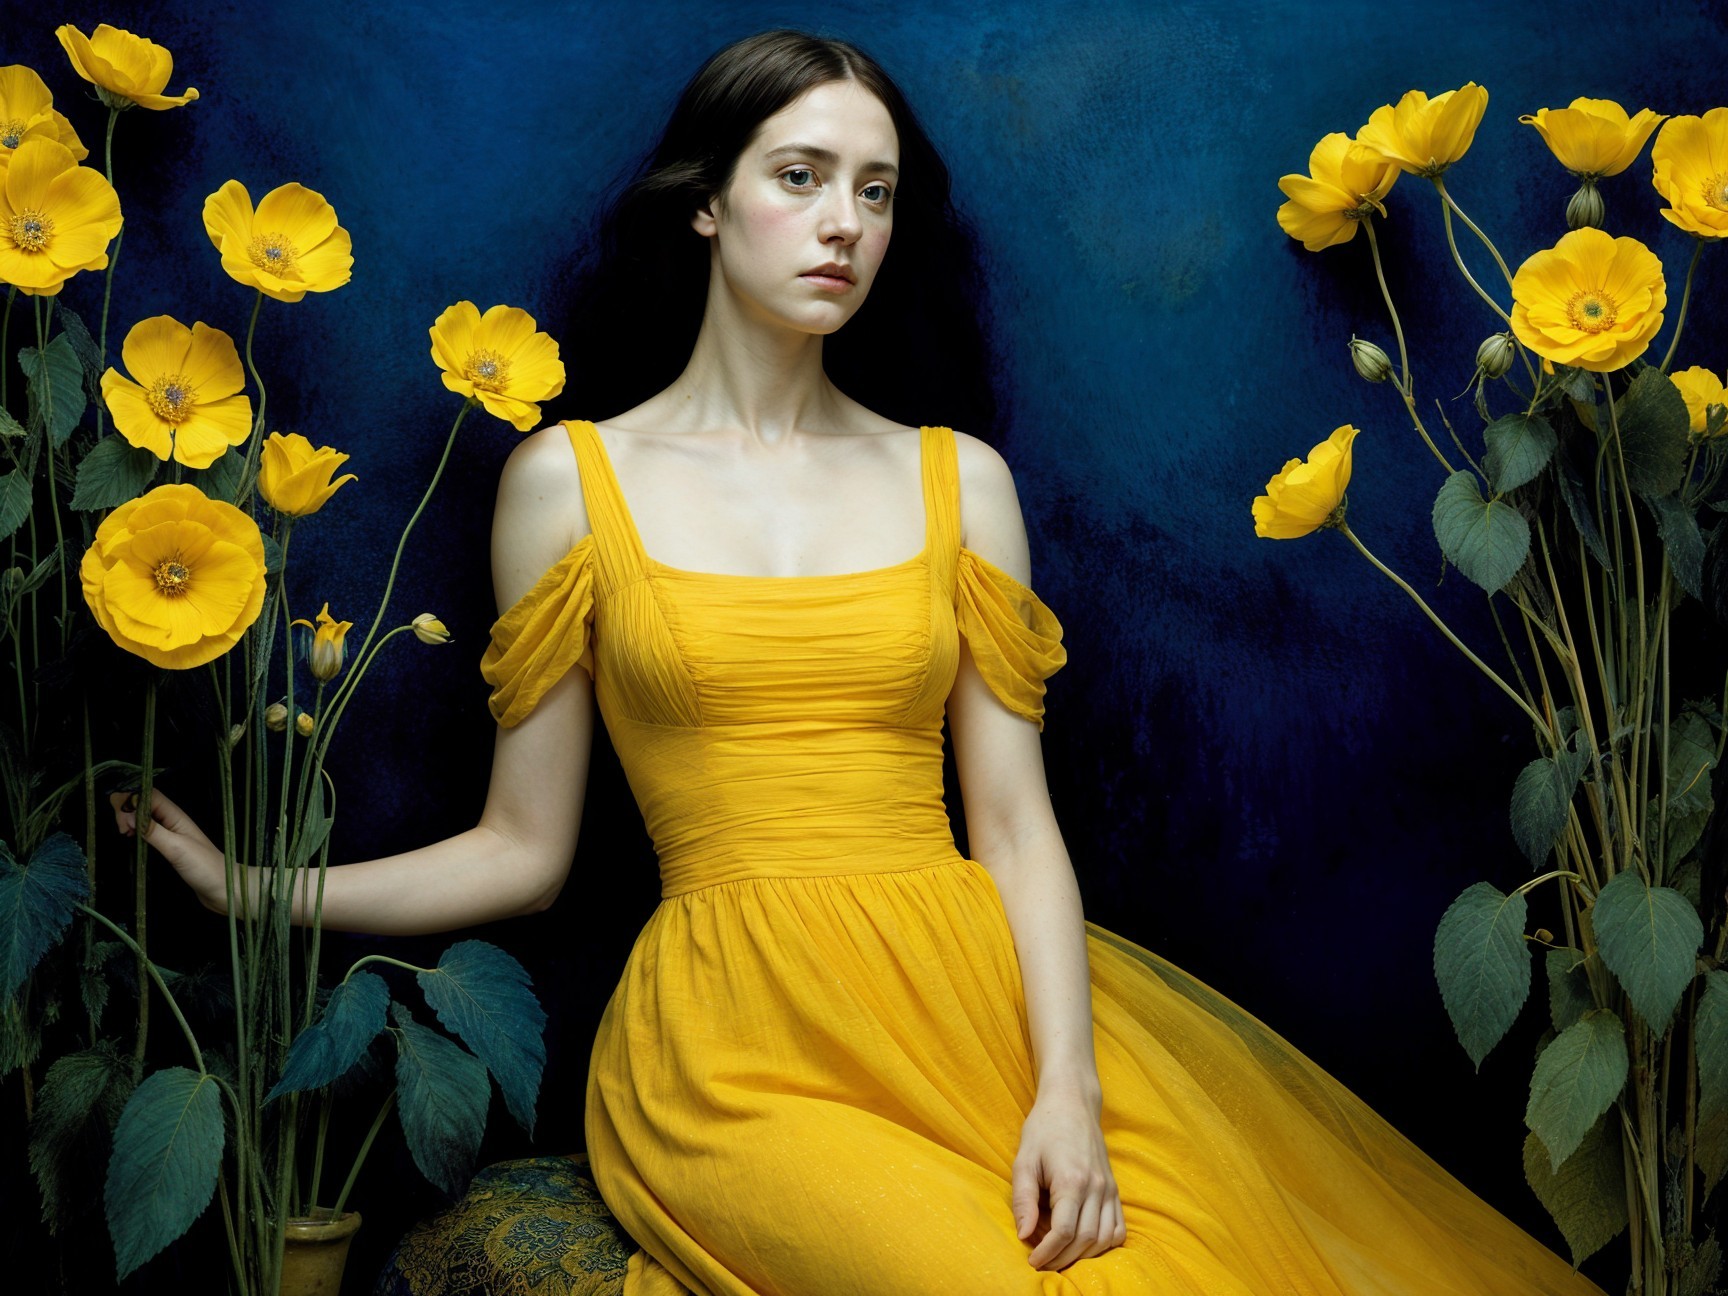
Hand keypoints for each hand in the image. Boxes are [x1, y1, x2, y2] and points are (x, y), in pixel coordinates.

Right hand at [110, 787, 228, 912]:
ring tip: (124, 834)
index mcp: (175, 814)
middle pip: (142, 801)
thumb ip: (153, 831)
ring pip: (142, 815)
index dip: (130, 801)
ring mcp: (169, 832)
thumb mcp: (176, 848)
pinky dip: (134, 830)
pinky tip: (130, 838)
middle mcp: (171, 819)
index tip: (123, 824)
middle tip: (122, 832)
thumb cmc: (204, 867)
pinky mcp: (167, 845)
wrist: (223, 887)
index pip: (148, 794)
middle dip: (126, 810)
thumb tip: (129, 815)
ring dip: (128, 819)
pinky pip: (146, 829)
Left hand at [1012, 1087, 1126, 1269]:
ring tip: (1060, 1255)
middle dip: (1062, 1259)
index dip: (1047, 1252)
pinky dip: (1104, 1244)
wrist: (1072, 1102)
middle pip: (1085, 1240)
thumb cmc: (1043, 1129)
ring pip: (1104, 1239)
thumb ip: (1023, 1200)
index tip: (1032, 1261)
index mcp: (1072, 1180)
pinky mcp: (1115, 1189)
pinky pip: (1118, 1228)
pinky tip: (1085, 1244)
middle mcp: (1096, 1187)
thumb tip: (1024, 1236)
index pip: (1064, 1232)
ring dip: (1083, 1255)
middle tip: (1042, 1262)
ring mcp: (1109, 1188)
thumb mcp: (1024, 1160)